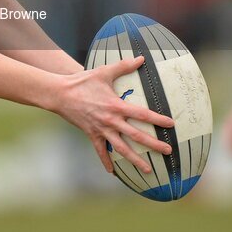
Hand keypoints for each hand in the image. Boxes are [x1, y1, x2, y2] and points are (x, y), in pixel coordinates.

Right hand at [52, 56, 174, 174]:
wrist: (61, 94)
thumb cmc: (83, 81)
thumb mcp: (104, 72)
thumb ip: (124, 66)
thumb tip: (141, 58)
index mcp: (117, 105)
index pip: (142, 114)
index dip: (158, 119)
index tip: (171, 124)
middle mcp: (111, 120)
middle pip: (136, 136)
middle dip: (153, 144)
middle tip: (167, 151)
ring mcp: (101, 130)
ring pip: (121, 149)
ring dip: (135, 160)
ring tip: (148, 169)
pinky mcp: (92, 135)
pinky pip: (101, 151)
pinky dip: (106, 162)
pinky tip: (113, 173)